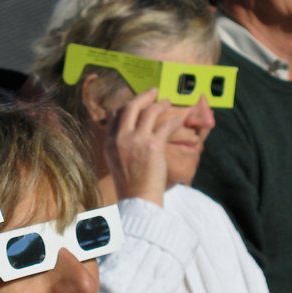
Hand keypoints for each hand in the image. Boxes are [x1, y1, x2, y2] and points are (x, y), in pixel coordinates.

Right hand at [103, 89, 182, 205]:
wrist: (137, 200)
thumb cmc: (130, 186)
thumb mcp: (115, 163)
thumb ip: (119, 146)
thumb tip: (127, 134)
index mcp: (110, 142)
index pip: (116, 115)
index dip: (129, 106)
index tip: (138, 103)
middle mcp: (121, 138)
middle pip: (131, 107)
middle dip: (144, 96)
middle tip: (153, 92)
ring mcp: (136, 140)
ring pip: (149, 112)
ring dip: (160, 104)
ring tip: (168, 102)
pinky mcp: (153, 145)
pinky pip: (166, 125)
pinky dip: (175, 119)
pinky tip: (181, 117)